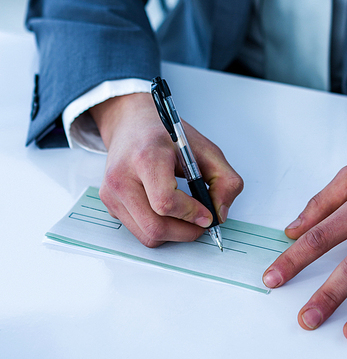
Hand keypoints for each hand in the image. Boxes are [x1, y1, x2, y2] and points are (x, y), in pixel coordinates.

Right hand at [91, 93, 242, 246]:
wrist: (131, 123)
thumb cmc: (164, 135)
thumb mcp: (204, 148)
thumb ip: (224, 180)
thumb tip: (219, 213)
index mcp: (146, 157)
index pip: (165, 201)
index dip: (190, 214)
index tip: (207, 215)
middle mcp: (122, 177)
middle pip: (155, 226)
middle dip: (185, 232)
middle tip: (201, 223)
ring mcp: (111, 193)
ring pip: (147, 235)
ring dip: (173, 234)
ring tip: (187, 217)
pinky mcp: (109, 204)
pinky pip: (138, 230)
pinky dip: (159, 228)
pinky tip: (168, 211)